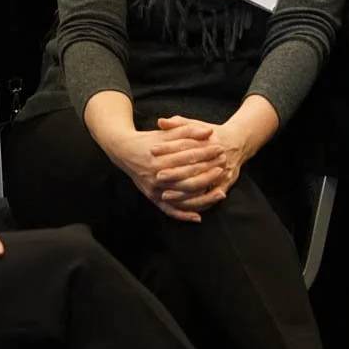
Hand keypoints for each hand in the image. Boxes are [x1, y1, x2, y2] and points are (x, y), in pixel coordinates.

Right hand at [100, 121, 227, 221]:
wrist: (124, 151)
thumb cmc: (147, 140)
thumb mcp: (165, 133)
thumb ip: (186, 131)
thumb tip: (208, 132)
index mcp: (159, 158)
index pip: (187, 156)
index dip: (206, 152)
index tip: (221, 148)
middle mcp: (156, 175)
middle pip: (187, 177)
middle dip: (208, 173)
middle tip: (224, 168)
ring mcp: (154, 189)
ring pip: (182, 197)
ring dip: (203, 197)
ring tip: (220, 193)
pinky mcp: (152, 197)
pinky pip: (169, 210)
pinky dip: (183, 215)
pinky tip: (198, 217)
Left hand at [156, 98, 280, 210]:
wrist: (238, 142)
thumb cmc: (211, 134)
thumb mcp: (196, 125)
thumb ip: (178, 124)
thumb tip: (160, 121)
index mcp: (207, 141)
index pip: (185, 144)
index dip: (168, 147)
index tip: (152, 150)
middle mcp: (216, 158)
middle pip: (193, 168)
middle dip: (174, 174)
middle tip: (157, 177)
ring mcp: (222, 173)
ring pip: (200, 186)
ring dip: (182, 193)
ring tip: (164, 195)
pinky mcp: (226, 184)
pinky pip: (209, 199)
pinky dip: (195, 203)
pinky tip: (180, 205)